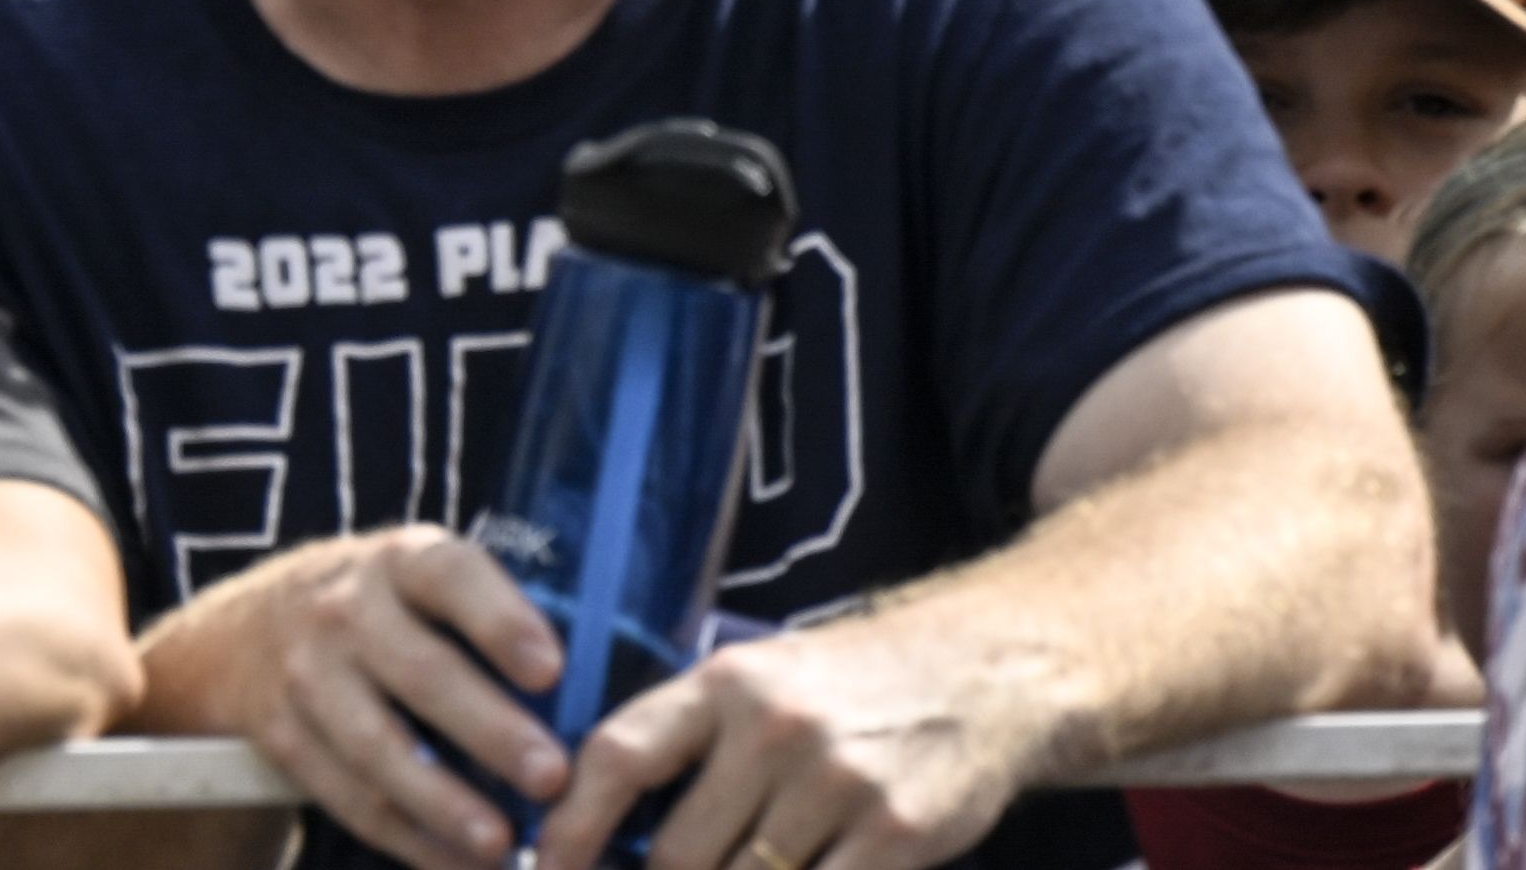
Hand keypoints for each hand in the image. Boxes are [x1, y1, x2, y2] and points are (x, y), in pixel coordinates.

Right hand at [213, 528, 575, 869]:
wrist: (246, 630)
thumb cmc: (383, 613)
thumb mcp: (422, 585)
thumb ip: (496, 625)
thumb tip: (604, 698)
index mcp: (401, 562)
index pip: (450, 576)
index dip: (499, 621)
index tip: (551, 670)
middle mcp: (346, 608)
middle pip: (420, 671)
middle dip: (489, 729)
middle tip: (551, 778)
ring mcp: (306, 673)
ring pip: (377, 746)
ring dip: (442, 801)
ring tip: (501, 844)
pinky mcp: (283, 735)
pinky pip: (348, 796)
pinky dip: (407, 839)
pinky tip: (459, 865)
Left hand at [533, 610, 1046, 869]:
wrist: (983, 674)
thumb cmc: (848, 687)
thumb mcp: (758, 682)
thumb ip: (691, 740)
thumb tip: (605, 819)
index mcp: (721, 684)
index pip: (619, 755)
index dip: (573, 823)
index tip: (543, 864)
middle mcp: (773, 729)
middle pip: (679, 849)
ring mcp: (838, 784)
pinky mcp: (898, 834)